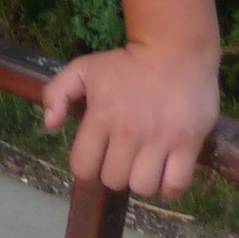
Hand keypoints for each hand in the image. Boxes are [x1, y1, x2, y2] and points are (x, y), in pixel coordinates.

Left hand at [40, 38, 219, 200]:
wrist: (175, 49)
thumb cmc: (127, 63)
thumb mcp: (84, 68)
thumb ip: (57, 92)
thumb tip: (50, 125)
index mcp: (101, 116)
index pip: (83, 167)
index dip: (87, 167)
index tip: (97, 158)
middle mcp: (129, 132)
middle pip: (113, 181)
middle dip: (114, 173)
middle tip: (123, 158)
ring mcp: (160, 139)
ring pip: (143, 188)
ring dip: (141, 182)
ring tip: (144, 166)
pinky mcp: (188, 144)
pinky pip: (176, 186)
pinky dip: (169, 189)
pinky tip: (165, 175)